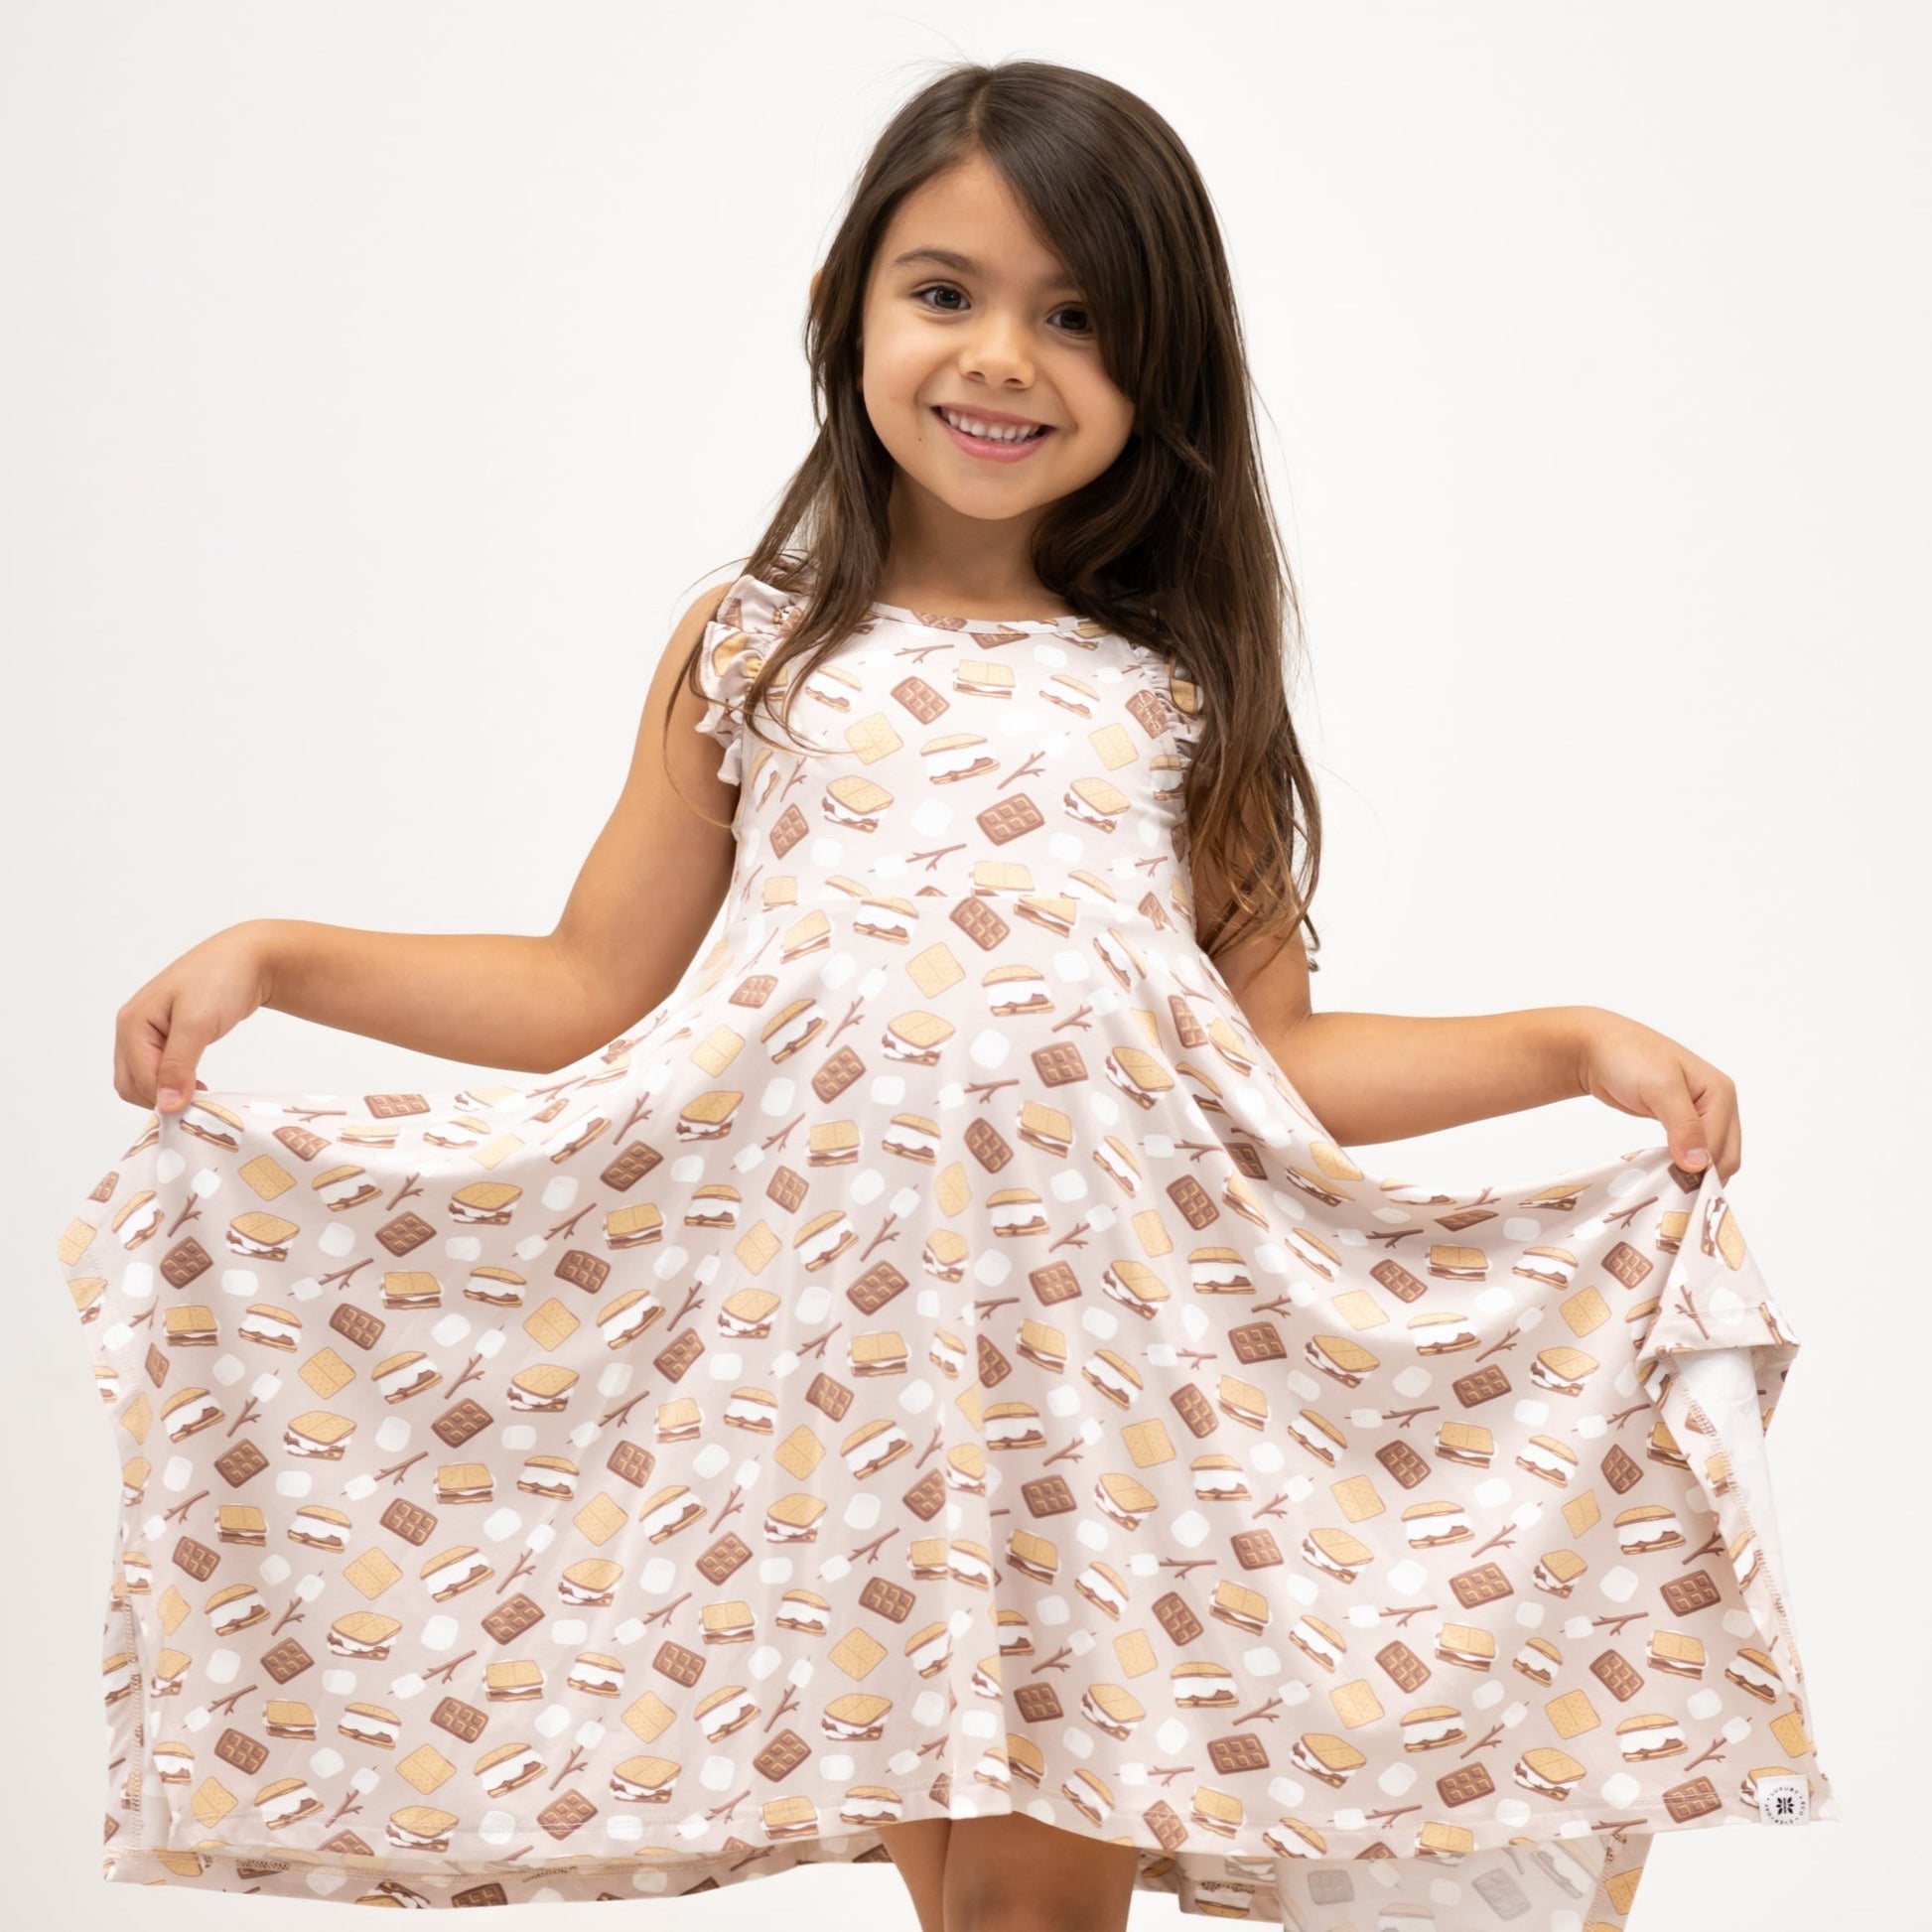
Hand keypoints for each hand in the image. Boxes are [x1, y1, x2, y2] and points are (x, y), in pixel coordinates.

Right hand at [114, 923, 275, 1112]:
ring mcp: (149, 1030)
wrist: (251, 957)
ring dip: (167, 1092)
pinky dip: (174, 1081)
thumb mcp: (197, 1024)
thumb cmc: (222, 980)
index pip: (138, 1080)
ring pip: (144, 1078)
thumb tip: (166, 1105)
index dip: (164, 1099)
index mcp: (132, 1023)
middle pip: (132, 1083)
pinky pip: (160, 1067)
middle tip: (197, 1108)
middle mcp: (133, 1027)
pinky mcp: (168, 1033)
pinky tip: (198, 1086)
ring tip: (201, 1096)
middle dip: (160, 1099)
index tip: (197, 1112)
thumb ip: (178, 1065)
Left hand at [1572, 1008, 1739, 1182]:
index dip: (1703, 1171)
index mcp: (1720, 1093)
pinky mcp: (1680, 1121)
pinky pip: (1692, 1151)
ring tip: (1668, 1186)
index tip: (1676, 1187)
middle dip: (1703, 1176)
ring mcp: (1699, 1113)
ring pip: (1710, 1158)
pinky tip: (1666, 1174)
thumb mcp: (1659, 1087)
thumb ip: (1683, 1125)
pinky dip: (1683, 1166)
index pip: (1723, 1148)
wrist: (1595, 1048)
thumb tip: (1699, 1164)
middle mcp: (1717, 1104)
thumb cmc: (1627, 1058)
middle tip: (1672, 1191)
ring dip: (1694, 1174)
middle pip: (1724, 1157)